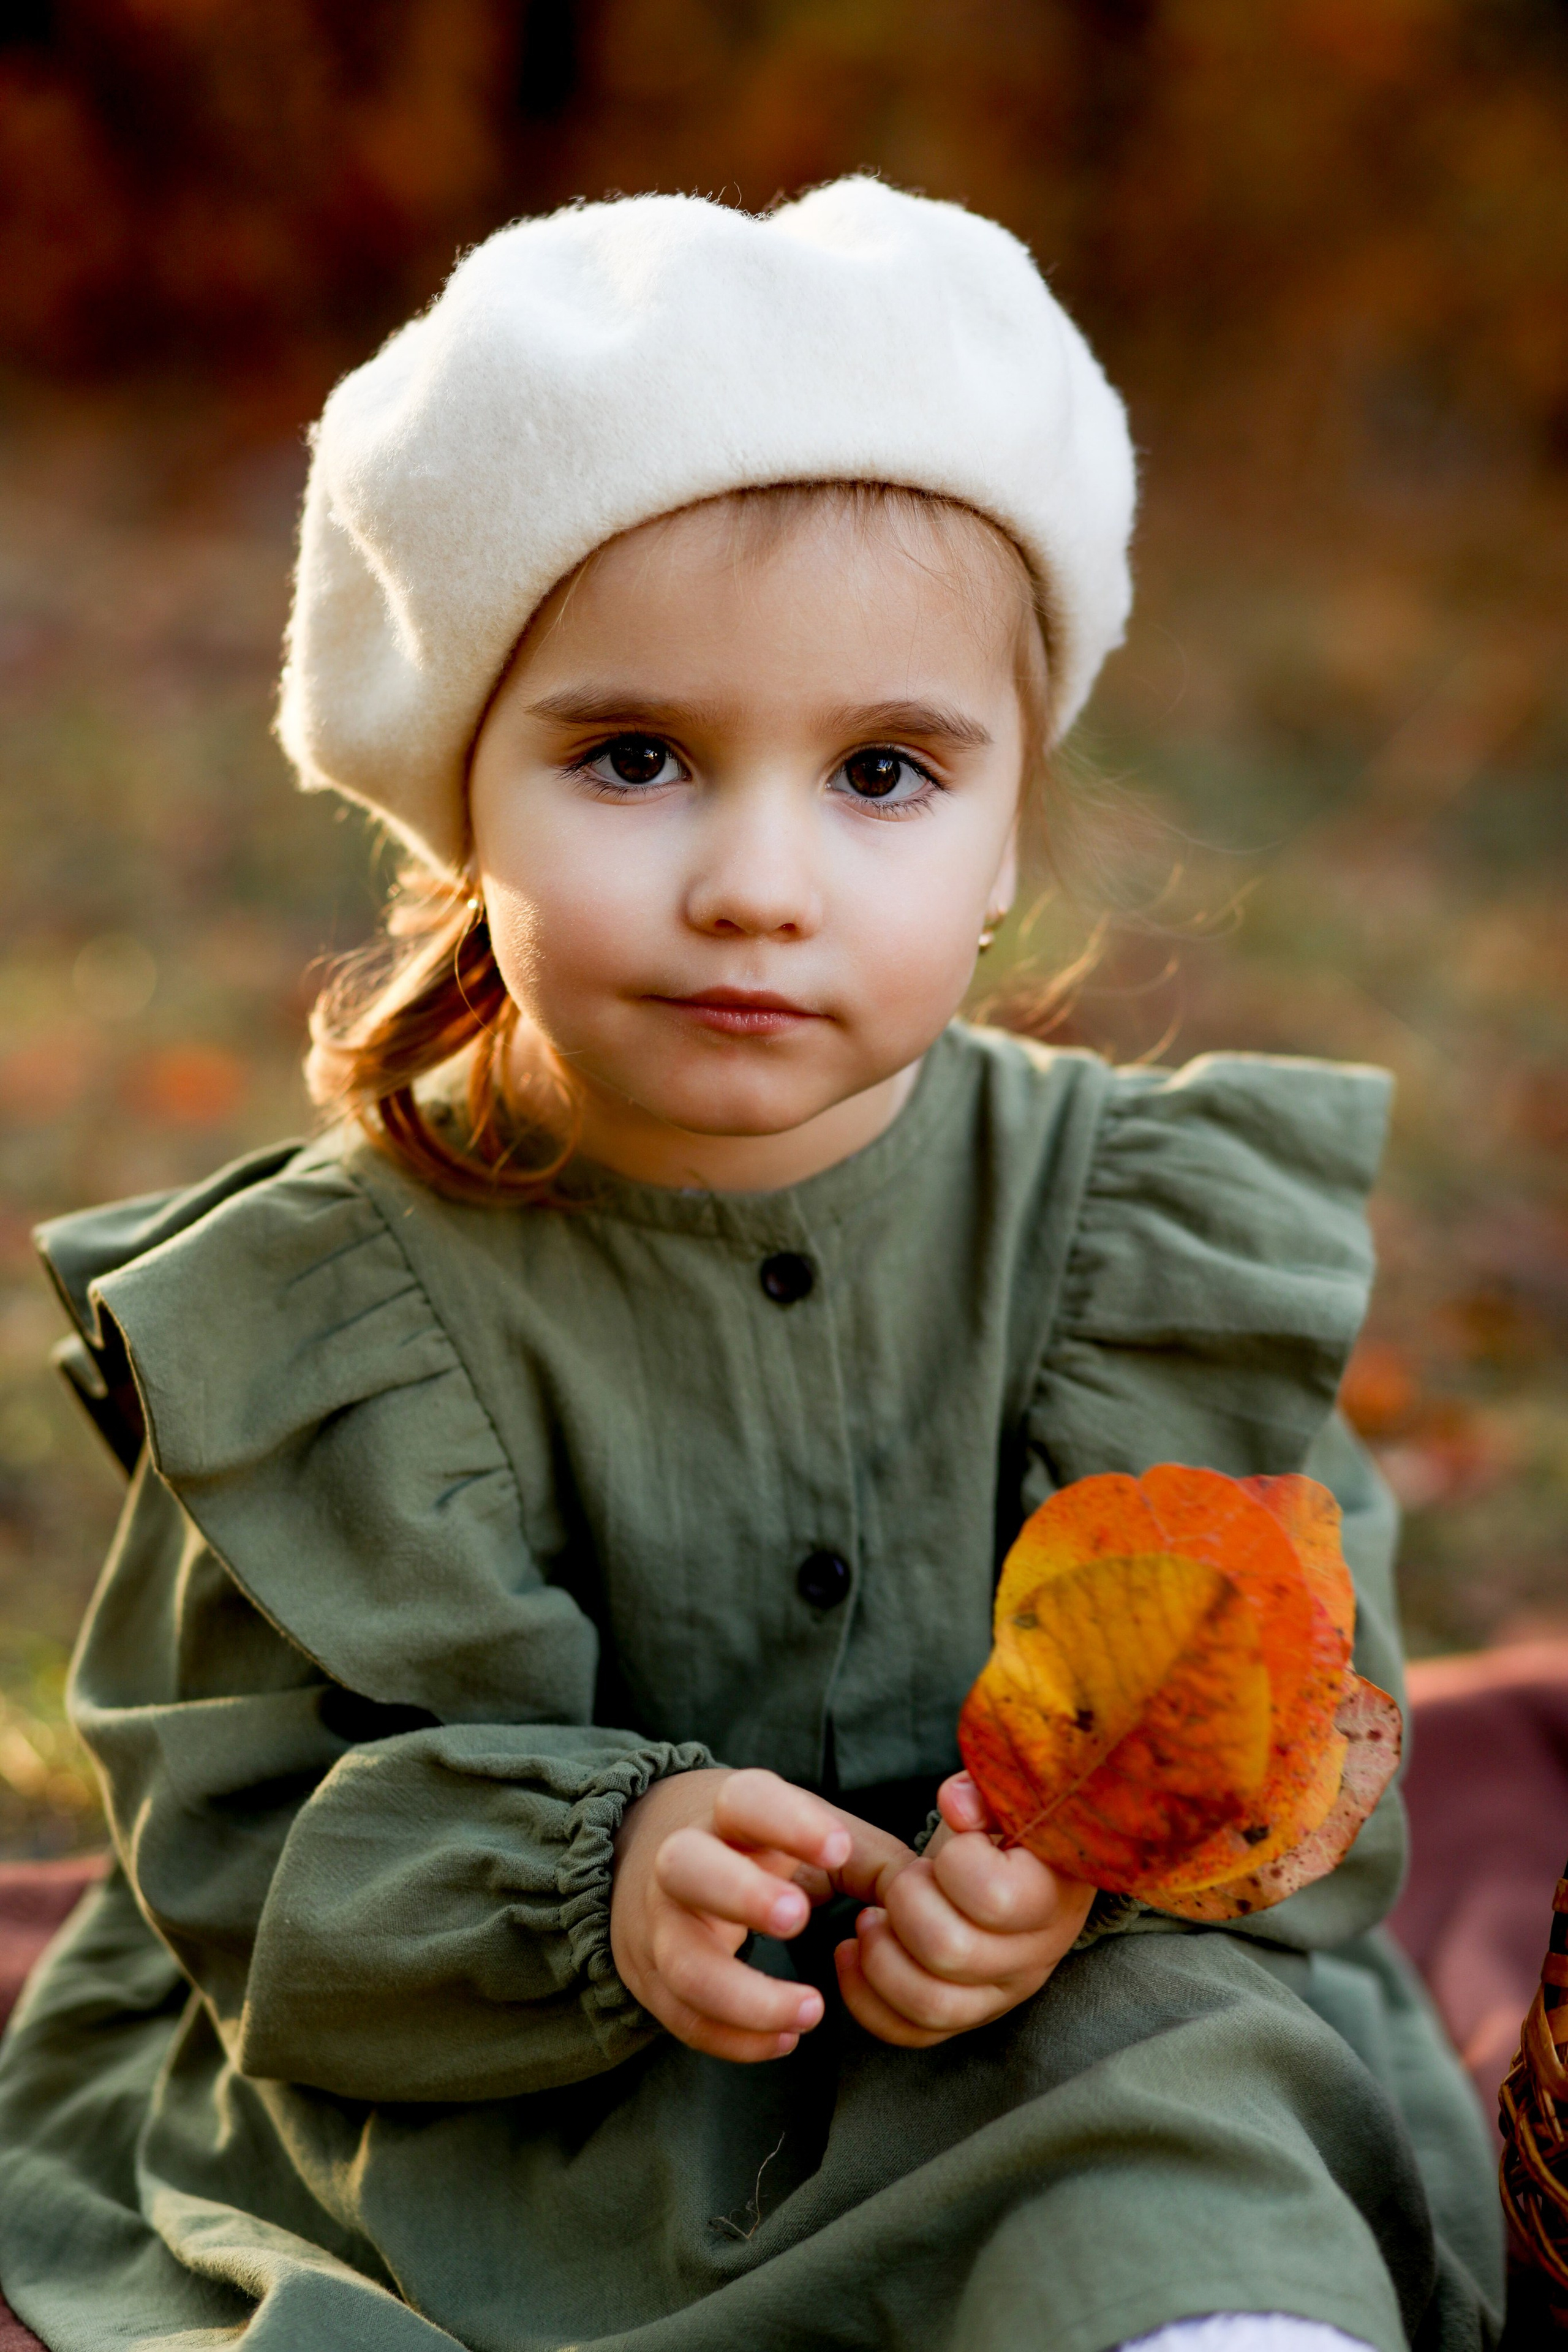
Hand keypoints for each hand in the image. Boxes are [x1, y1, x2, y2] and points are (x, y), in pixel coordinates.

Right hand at [610, 1766, 912, 2063]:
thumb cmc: (756, 1846)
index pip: (747, 1801)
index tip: (837, 1847)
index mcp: (727, 1812)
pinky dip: (732, 2038)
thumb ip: (872, 1860)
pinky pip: (683, 2018)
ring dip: (745, 1995)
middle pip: (687, 1868)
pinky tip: (783, 2040)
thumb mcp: (809, 1833)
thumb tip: (927, 1901)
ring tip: (812, 2011)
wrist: (646, 1854)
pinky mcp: (652, 1979)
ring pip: (683, 1962)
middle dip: (739, 1894)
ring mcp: (659, 1924)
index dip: (789, 1822)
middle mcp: (680, 1861)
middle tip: (797, 1917)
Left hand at [833, 1771, 1092, 2048]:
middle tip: (904, 1878)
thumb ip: (982, 1789)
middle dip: (906, 1903)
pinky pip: (911, 2032)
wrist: (1015, 1863)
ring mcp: (1001, 1994)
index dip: (954, 1864)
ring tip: (870, 1915)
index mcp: (1052, 1893)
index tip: (951, 1845)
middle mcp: (1036, 1955)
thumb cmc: (1002, 1821)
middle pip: (950, 1951)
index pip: (995, 1898)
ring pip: (930, 2005)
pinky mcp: (966, 2015)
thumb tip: (957, 1805)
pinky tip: (849, 1950)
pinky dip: (865, 1996)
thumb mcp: (1001, 1793)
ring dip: (881, 1954)